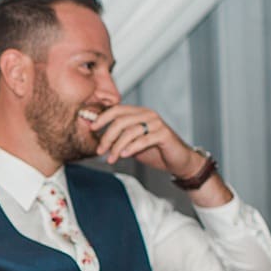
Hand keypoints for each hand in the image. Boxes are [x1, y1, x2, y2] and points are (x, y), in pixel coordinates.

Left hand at [87, 105, 207, 179]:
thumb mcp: (132, 143)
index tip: (92, 128)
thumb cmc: (155, 151)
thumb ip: (119, 138)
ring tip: (111, 158)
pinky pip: (143, 139)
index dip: (102, 118)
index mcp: (139, 113)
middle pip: (120, 121)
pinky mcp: (164, 134)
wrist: (178, 161)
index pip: (116, 110)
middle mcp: (147, 114)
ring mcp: (157, 123)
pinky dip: (131, 147)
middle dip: (107, 137)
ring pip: (130, 131)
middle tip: (100, 150)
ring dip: (117, 146)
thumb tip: (98, 139)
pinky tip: (124, 155)